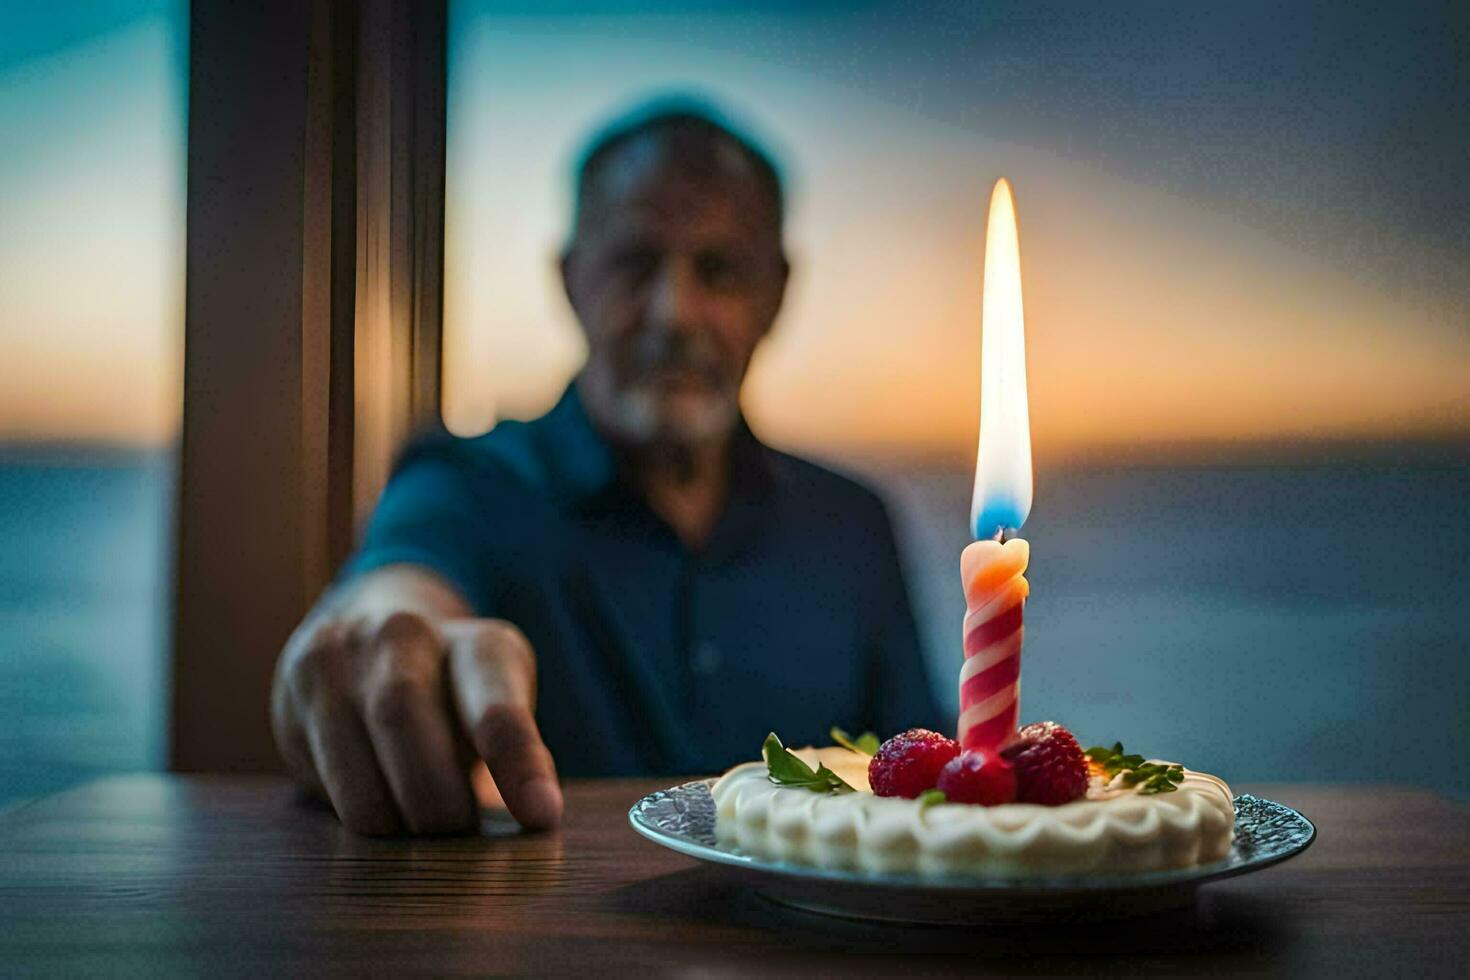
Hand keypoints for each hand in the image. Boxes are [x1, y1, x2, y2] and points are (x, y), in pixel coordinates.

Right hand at [271, 610, 562, 834]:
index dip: (518, 762)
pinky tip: (378, 806)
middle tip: (455, 833)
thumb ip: (517, 754)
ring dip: (392, 816)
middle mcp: (405, 633)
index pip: (497, 701)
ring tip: (418, 828)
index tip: (542, 816)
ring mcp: (342, 656)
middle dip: (434, 800)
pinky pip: (322, 775)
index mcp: (478, 643)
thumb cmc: (454, 694)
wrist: (375, 634)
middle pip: (405, 719)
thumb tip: (537, 816)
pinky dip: (356, 808)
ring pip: (357, 761)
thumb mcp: (498, 709)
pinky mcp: (298, 689)